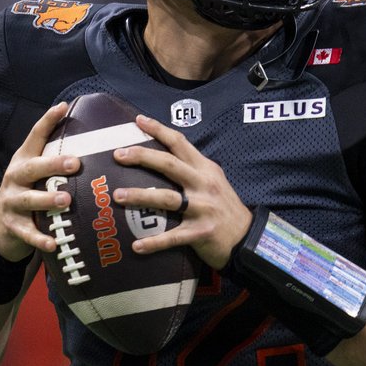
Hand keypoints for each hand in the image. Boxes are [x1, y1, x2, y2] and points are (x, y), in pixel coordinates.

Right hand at [0, 102, 81, 260]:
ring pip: (29, 200)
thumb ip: (54, 160)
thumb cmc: (28, 194)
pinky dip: (40, 239)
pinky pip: (26, 232)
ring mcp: (11, 202)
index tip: (63, 107)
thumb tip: (91, 140)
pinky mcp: (11, 226)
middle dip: (52, 164)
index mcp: (24, 161)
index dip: (47, 121)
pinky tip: (53, 243)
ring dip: (47, 199)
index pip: (34, 137)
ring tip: (66, 199)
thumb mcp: (35, 175)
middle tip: (75, 163)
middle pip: (32, 168)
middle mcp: (15, 178)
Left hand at [111, 114, 252, 269]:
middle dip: (142, 157)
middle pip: (169, 165)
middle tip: (118, 155)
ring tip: (118, 196)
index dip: (158, 129)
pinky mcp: (200, 233)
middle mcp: (203, 185)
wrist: (247, 238)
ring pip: (167, 198)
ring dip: (140, 196)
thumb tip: (161, 161)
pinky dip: (153, 242)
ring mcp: (202, 208)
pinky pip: (172, 237)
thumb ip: (192, 170)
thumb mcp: (214, 181)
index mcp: (205, 169)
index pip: (180, 143)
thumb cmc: (224, 208)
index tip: (138, 120)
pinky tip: (136, 246)